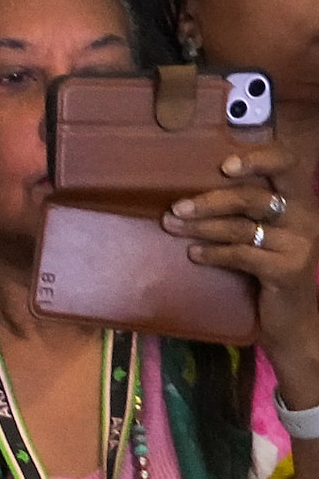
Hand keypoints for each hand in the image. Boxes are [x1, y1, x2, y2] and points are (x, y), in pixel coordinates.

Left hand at [165, 140, 318, 380]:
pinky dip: (214, 253)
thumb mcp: (259, 235)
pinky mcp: (289, 269)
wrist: (291, 319)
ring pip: (242, 227)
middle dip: (210, 201)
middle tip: (176, 208)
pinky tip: (194, 254)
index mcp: (298, 200)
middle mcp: (305, 216)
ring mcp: (300, 243)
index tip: (225, 165)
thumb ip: (241, 212)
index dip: (259, 159)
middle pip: (253, 198)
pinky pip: (243, 255)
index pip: (288, 164)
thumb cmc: (267, 270)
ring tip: (172, 226)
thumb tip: (186, 195)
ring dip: (201, 227)